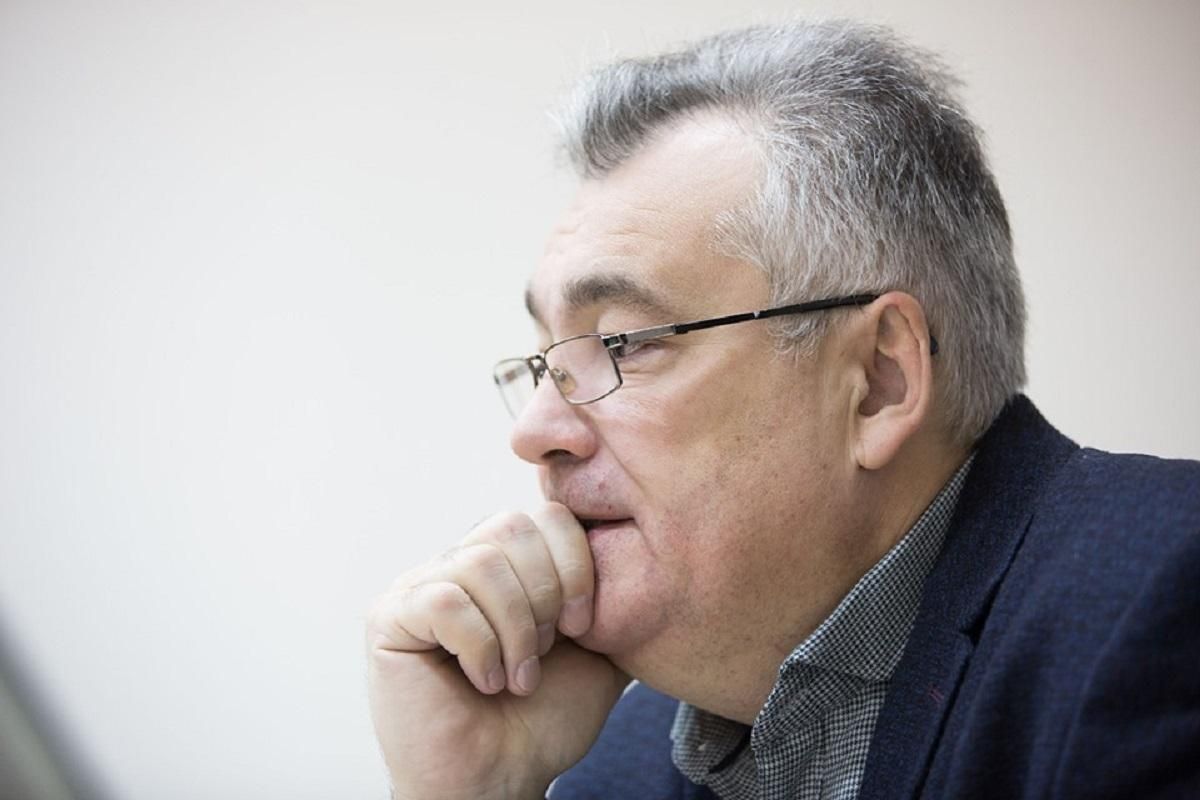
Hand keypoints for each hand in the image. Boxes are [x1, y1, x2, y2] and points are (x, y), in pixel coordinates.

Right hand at [367, 503, 629, 799]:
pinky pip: (444, 601)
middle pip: (514, 527)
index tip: (582, 628)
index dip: (576, 566)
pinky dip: (479, 648)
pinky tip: (484, 682)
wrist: (501, 778)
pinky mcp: (389, 617)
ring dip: (515, 630)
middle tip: (545, 653)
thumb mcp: (600, 649)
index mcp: (510, 561)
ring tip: (517, 676)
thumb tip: (644, 555)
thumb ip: (618, 598)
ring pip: (480, 563)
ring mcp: (422, 585)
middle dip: (546, 597)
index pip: (548, 514)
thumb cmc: (543, 718)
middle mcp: (462, 561)